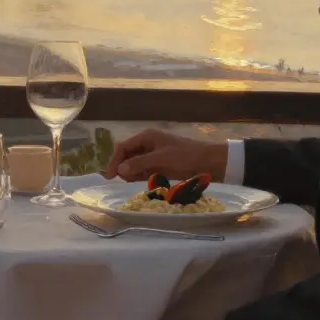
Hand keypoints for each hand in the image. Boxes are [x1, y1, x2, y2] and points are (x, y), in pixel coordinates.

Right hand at [103, 128, 226, 182]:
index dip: (114, 161)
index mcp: (147, 137)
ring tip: (130, 182)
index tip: (110, 176)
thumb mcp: (161, 159)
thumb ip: (140, 164)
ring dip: (131, 173)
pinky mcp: (161, 165)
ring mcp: (154, 155)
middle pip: (127, 155)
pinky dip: (140, 176)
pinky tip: (139, 181)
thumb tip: (120, 170)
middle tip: (120, 181)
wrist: (210, 163)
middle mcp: (148, 144)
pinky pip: (145, 170)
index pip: (123, 147)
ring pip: (135, 164)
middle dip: (122, 167)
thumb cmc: (186, 157)